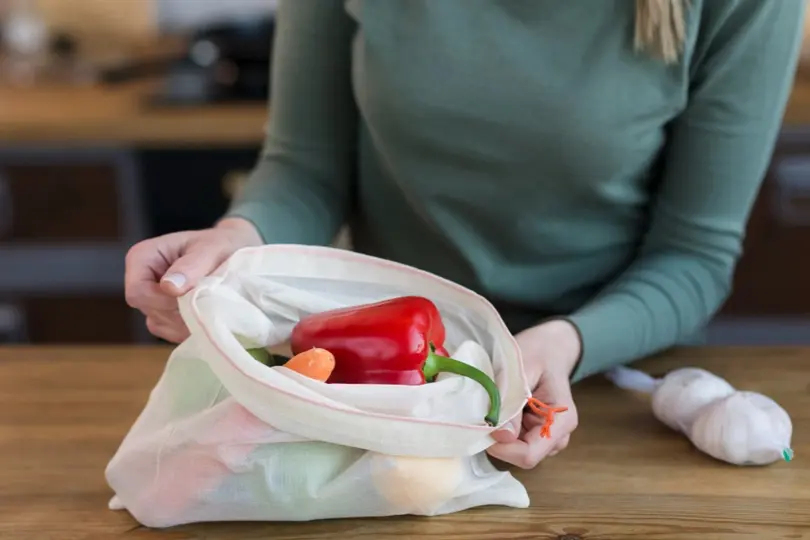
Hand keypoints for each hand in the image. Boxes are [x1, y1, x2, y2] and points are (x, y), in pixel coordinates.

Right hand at [124, 218, 262, 342]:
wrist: (234, 253)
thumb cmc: (220, 244)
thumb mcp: (211, 249)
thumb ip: (191, 266)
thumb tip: (169, 287)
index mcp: (142, 257)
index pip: (137, 292)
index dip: (162, 300)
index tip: (192, 295)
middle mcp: (141, 280)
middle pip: (148, 309)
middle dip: (179, 310)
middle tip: (208, 298)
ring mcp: (151, 300)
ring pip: (160, 323)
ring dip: (187, 320)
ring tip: (210, 302)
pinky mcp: (164, 316)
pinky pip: (171, 332)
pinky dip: (191, 327)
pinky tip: (208, 313)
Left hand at [486, 320, 580, 468]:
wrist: (549, 346)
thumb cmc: (537, 352)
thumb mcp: (522, 370)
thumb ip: (512, 402)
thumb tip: (501, 435)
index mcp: (561, 421)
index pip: (529, 454)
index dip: (502, 447)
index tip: (484, 426)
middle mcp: (558, 435)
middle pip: (521, 456)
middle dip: (499, 440)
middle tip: (484, 413)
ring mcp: (547, 437)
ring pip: (515, 450)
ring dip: (499, 434)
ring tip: (496, 406)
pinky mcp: (535, 433)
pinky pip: (513, 441)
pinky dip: (501, 429)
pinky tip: (500, 408)